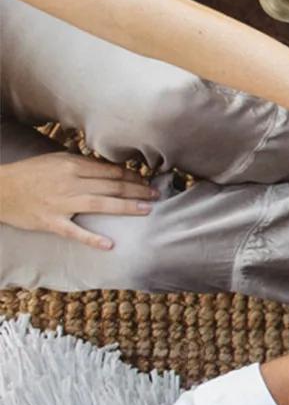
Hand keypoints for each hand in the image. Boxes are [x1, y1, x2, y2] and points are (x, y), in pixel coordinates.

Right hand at [0, 153, 153, 249]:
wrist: (0, 190)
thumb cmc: (31, 173)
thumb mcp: (57, 160)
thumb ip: (83, 163)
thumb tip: (112, 168)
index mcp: (73, 166)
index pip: (112, 172)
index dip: (133, 177)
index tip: (147, 181)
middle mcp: (71, 183)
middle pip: (112, 186)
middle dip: (138, 190)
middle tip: (156, 194)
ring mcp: (61, 204)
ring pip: (102, 205)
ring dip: (127, 207)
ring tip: (148, 210)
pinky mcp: (51, 222)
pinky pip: (75, 232)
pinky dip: (93, 238)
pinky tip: (110, 244)